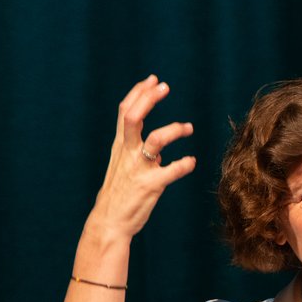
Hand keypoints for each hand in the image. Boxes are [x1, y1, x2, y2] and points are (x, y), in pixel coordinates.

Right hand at [90, 74, 196, 239]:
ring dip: (175, 130)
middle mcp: (127, 153)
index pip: (125, 111)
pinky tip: (191, 162)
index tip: (153, 80)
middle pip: (133, 117)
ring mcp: (138, 168)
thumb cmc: (119, 193)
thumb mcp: (122, 165)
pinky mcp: (150, 185)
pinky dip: (184, 164)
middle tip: (165, 87)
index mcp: (120, 145)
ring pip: (156, 139)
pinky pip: (172, 171)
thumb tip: (156, 143)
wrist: (109, 222)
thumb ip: (135, 150)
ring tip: (189, 128)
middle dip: (149, 99)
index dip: (139, 93)